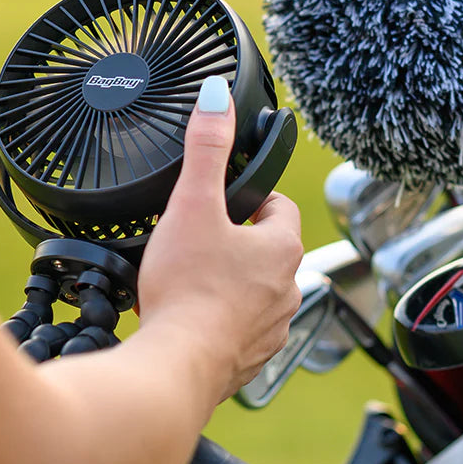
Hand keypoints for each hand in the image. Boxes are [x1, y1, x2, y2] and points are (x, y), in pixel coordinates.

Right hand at [137, 76, 302, 400]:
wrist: (175, 366)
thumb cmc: (187, 288)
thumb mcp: (192, 204)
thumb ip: (206, 148)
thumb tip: (217, 97)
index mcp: (281, 248)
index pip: (278, 207)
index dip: (251, 198)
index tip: (225, 200)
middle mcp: (286, 289)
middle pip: (266, 249)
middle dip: (237, 240)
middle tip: (199, 237)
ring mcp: (270, 327)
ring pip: (255, 290)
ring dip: (230, 280)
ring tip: (191, 276)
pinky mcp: (248, 357)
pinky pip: (239, 327)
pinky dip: (219, 317)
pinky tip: (189, 314)